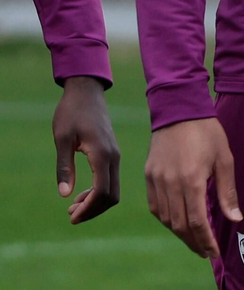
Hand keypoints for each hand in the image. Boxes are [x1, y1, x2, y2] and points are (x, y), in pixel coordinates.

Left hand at [53, 76, 119, 222]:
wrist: (86, 92)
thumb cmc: (71, 113)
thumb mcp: (62, 140)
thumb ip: (64, 167)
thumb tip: (65, 195)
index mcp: (102, 154)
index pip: (102, 191)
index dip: (88, 208)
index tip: (71, 217)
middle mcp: (113, 157)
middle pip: (112, 195)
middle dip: (93, 210)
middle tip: (71, 216)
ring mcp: (115, 155)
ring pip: (113, 189)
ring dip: (96, 202)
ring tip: (73, 207)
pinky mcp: (112, 153)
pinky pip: (110, 179)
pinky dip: (99, 192)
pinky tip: (81, 193)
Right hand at [146, 117, 239, 258]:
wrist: (179, 111)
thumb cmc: (207, 133)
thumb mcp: (225, 159)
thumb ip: (228, 192)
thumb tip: (235, 219)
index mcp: (192, 180)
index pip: (197, 222)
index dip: (205, 241)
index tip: (213, 252)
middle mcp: (171, 184)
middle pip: (180, 225)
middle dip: (194, 242)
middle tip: (205, 252)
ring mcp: (157, 181)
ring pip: (166, 219)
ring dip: (180, 233)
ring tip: (195, 240)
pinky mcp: (149, 177)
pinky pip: (156, 207)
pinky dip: (166, 219)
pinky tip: (178, 222)